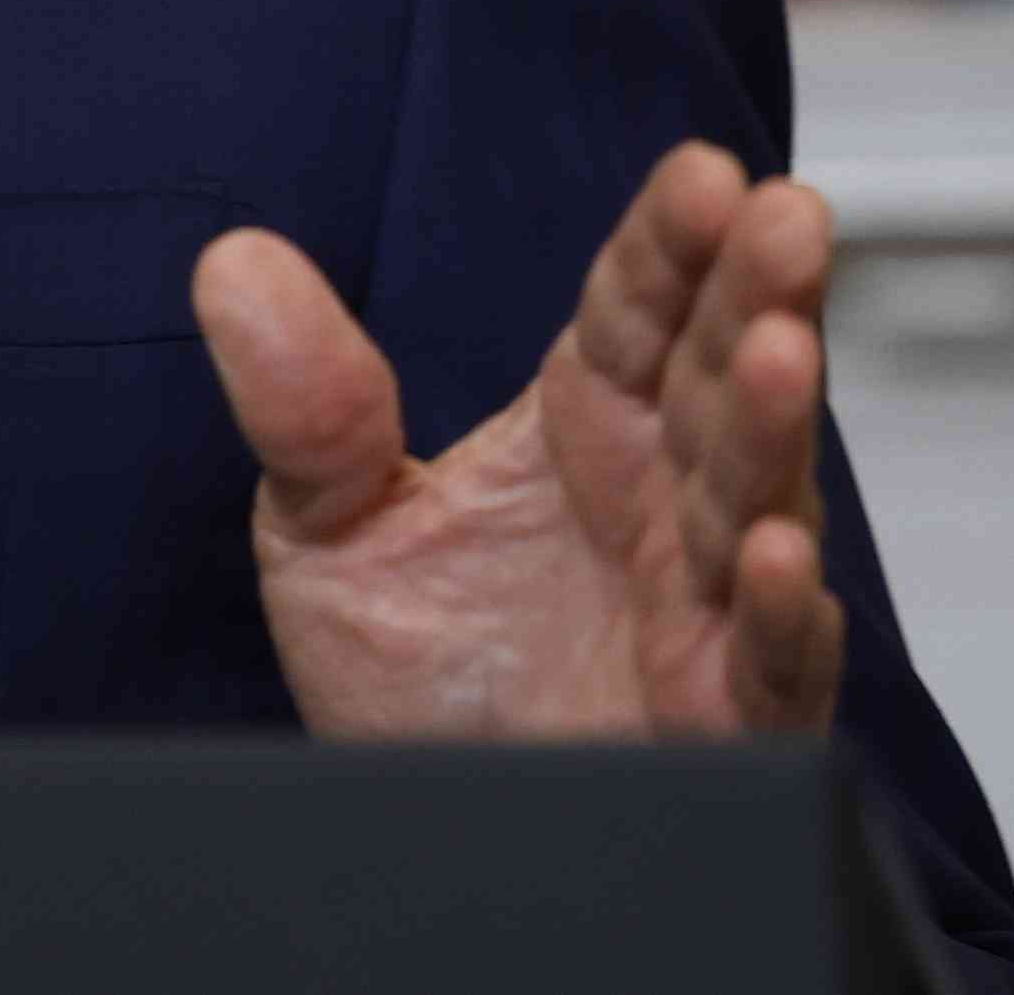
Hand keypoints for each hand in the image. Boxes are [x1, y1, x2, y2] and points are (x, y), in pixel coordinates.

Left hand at [189, 141, 843, 739]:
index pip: (636, 309)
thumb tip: (231, 266)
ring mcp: (702, 607)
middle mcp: (661, 501)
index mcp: (586, 427)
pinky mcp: (725, 724)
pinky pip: (769, 666)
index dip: (671, 242)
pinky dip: (781, 616)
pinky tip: (776, 557)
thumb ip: (305, 406)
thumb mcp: (330, 528)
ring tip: (777, 350)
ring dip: (773, 428)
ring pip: (757, 501)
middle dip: (758, 295)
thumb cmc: (418, 678)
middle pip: (718, 378)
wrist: (436, 839)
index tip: (702, 174)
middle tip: (782, 216)